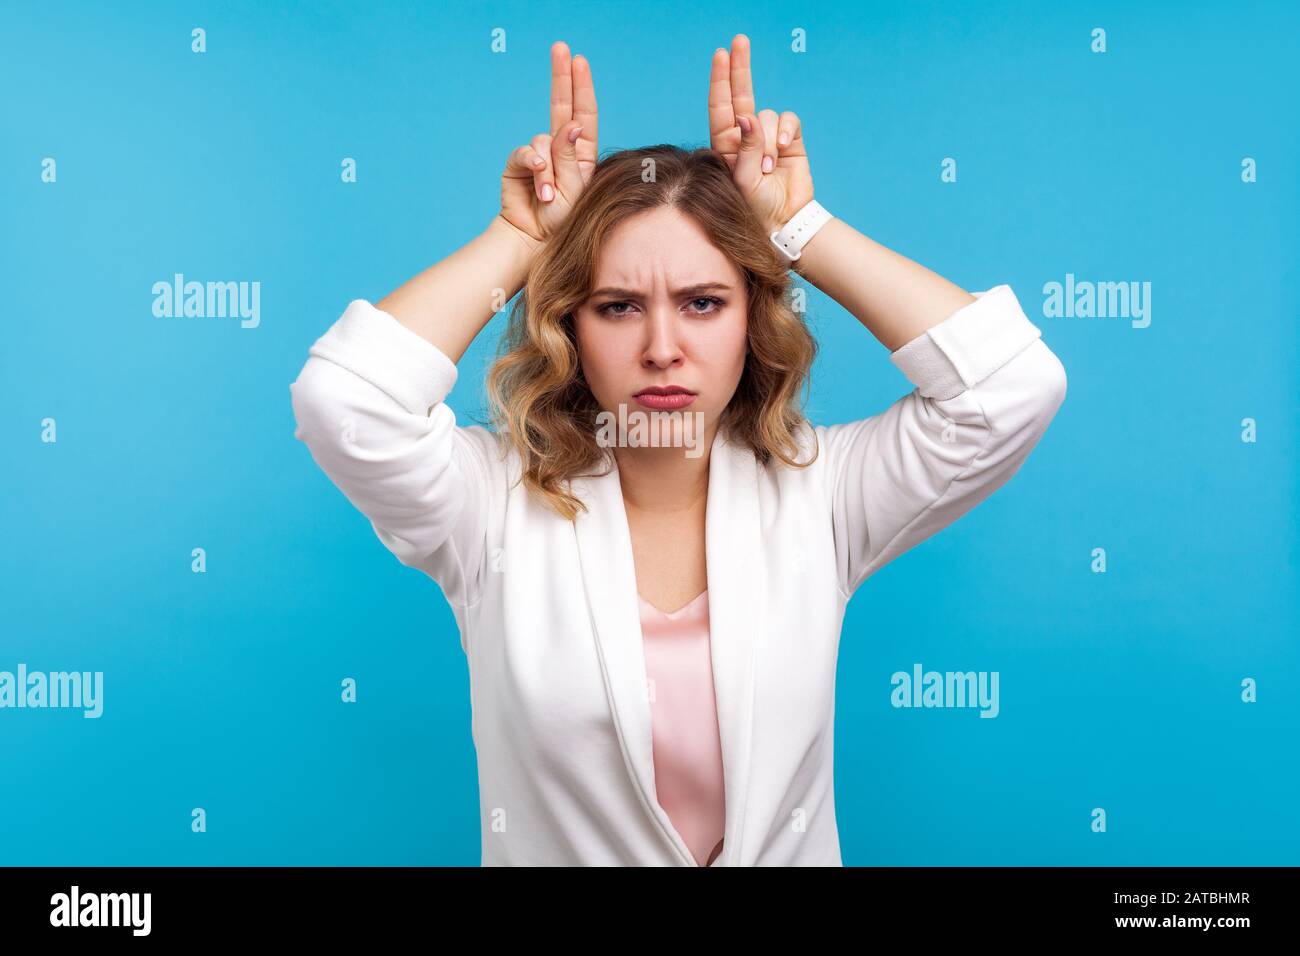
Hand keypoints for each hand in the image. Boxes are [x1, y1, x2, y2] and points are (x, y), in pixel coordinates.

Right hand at [498, 41, 598, 248]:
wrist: (534, 242)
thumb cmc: (562, 222)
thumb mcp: (575, 190)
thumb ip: (571, 157)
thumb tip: (573, 125)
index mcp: (582, 154)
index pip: (584, 114)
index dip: (581, 87)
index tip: (579, 61)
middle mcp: (560, 150)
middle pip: (561, 106)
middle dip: (561, 77)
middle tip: (560, 47)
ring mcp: (538, 156)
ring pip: (542, 138)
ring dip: (548, 167)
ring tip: (550, 196)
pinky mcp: (518, 164)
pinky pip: (525, 152)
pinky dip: (532, 166)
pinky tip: (538, 187)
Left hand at [708, 34, 813, 235]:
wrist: (784, 221)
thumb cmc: (756, 207)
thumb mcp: (743, 180)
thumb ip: (744, 147)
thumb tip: (746, 116)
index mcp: (726, 145)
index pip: (721, 106)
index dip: (720, 80)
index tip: (720, 55)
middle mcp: (745, 137)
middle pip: (742, 95)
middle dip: (740, 68)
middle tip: (739, 41)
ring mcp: (767, 137)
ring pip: (766, 115)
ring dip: (767, 139)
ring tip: (767, 168)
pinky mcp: (790, 140)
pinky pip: (787, 120)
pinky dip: (784, 133)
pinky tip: (782, 152)